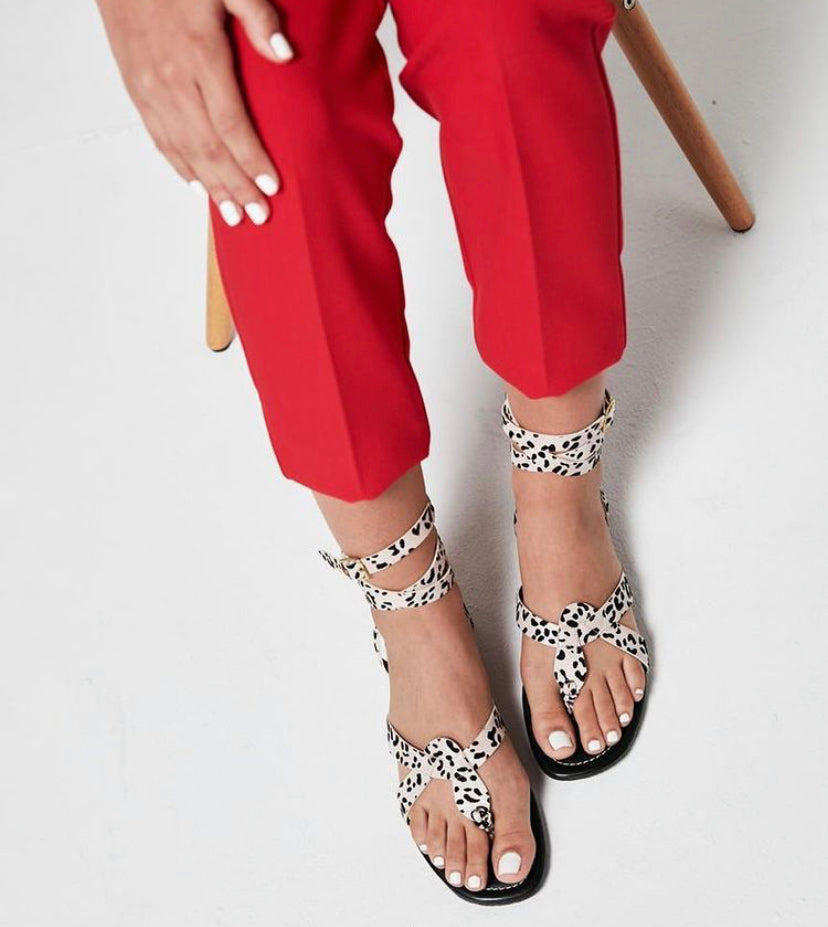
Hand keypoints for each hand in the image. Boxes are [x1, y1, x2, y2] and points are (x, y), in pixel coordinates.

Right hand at [96, 0, 293, 225]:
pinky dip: (180, 168)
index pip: (232, 124)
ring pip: (184, 151)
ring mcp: (150, 89)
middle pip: (209, 148)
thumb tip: (284, 55)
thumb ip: (258, 17)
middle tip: (257, 216)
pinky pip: (160, 139)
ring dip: (210, 187)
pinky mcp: (136, 89)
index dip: (252, 160)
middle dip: (235, 187)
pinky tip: (198, 187)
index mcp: (200, 55)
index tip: (271, 187)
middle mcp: (172, 80)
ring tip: (231, 215)